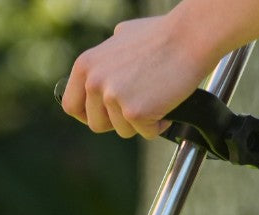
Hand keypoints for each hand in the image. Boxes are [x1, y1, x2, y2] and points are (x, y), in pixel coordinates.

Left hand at [62, 16, 210, 137]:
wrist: (187, 39)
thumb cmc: (160, 36)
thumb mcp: (120, 39)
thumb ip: (106, 60)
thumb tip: (105, 72)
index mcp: (86, 64)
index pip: (71, 105)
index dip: (89, 115)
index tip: (104, 117)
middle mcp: (94, 81)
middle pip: (96, 124)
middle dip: (117, 122)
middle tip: (136, 108)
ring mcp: (113, 97)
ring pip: (123, 131)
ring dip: (140, 123)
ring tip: (154, 99)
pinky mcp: (134, 111)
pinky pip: (146, 133)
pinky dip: (158, 124)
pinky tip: (165, 103)